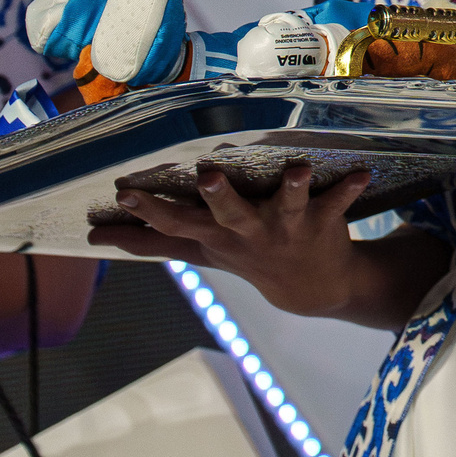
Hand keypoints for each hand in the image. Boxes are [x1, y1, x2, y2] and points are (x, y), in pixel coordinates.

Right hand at [88, 162, 376, 318]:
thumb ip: (150, 242)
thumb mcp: (197, 252)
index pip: (175, 225)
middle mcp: (249, 232)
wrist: (311, 287)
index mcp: (216, 236)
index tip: (122, 191)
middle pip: (229, 214)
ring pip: (288, 206)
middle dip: (218, 196)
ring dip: (292, 189)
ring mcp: (287, 228)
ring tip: (299, 169)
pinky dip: (349, 189)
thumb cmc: (245, 255)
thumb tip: (93, 236)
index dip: (148, 211)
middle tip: (208, 175)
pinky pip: (338, 201)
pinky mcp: (322, 221)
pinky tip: (362, 173)